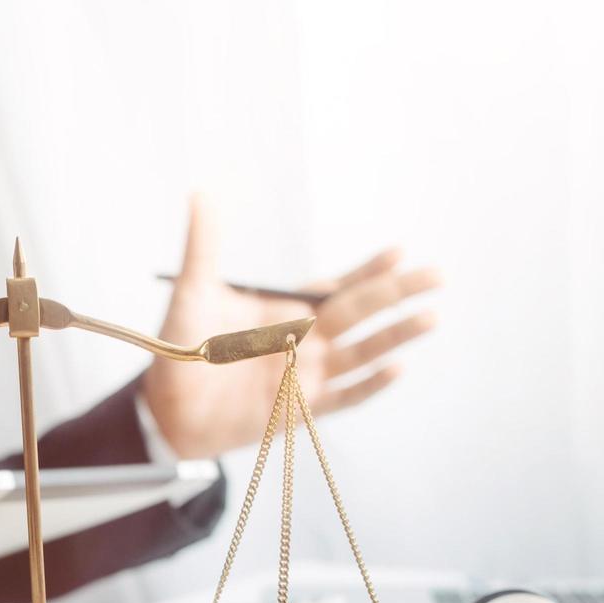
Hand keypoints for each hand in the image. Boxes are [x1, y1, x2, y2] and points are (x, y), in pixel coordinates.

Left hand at [147, 195, 441, 456]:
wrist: (168, 408)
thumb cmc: (180, 350)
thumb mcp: (193, 291)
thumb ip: (204, 246)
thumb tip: (200, 194)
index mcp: (287, 311)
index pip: (337, 287)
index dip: (368, 270)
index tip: (398, 252)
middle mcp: (307, 340)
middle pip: (363, 313)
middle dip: (399, 294)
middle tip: (436, 277)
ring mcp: (309, 374)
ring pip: (363, 352)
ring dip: (396, 335)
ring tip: (431, 318)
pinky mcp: (303, 408)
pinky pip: (346, 396)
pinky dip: (371, 384)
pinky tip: (397, 368)